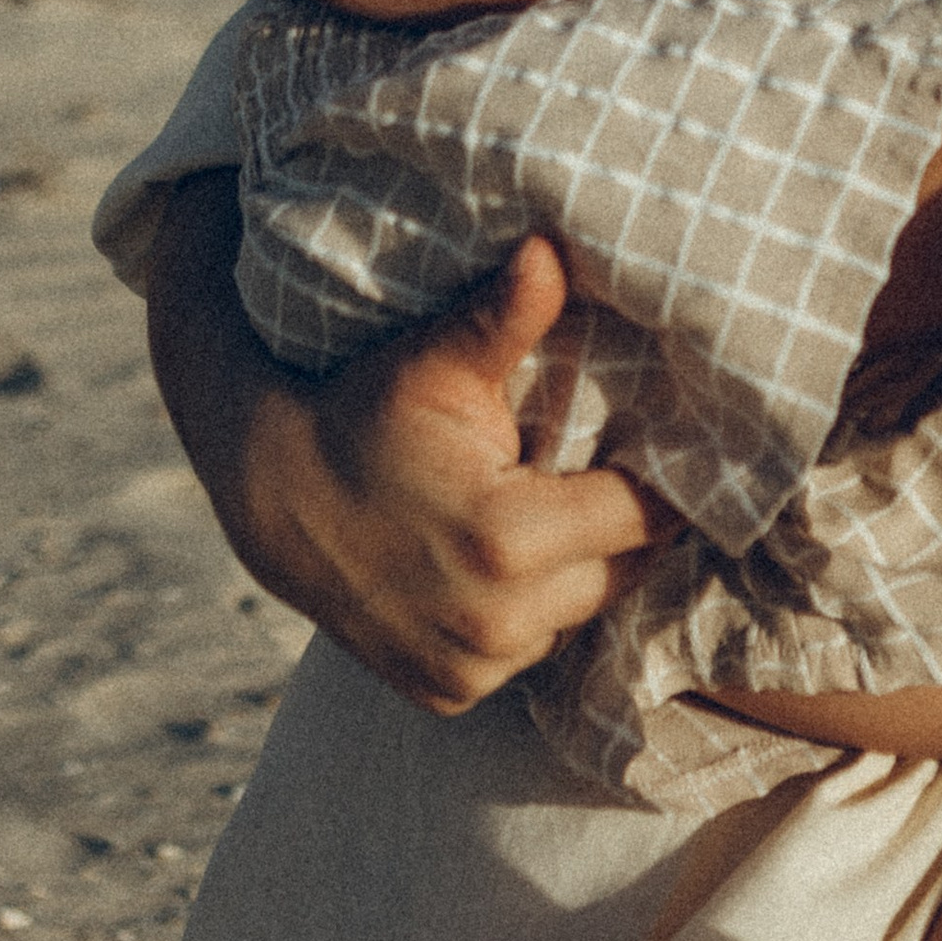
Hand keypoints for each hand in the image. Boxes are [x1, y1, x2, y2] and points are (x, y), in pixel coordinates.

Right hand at [144, 183, 679, 715]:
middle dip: (619, 524)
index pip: (644, 515)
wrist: (273, 494)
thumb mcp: (434, 362)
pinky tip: (497, 566)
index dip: (661, 476)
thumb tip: (552, 248)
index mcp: (508, 540)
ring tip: (544, 512)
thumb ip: (505, 315)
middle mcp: (497, 623)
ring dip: (575, 573)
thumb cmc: (366, 411)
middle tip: (604, 469)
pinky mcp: (448, 692)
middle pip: (622, 571)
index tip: (668, 443)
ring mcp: (470, 668)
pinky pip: (529, 652)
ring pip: (579, 616)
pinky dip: (526, 615)